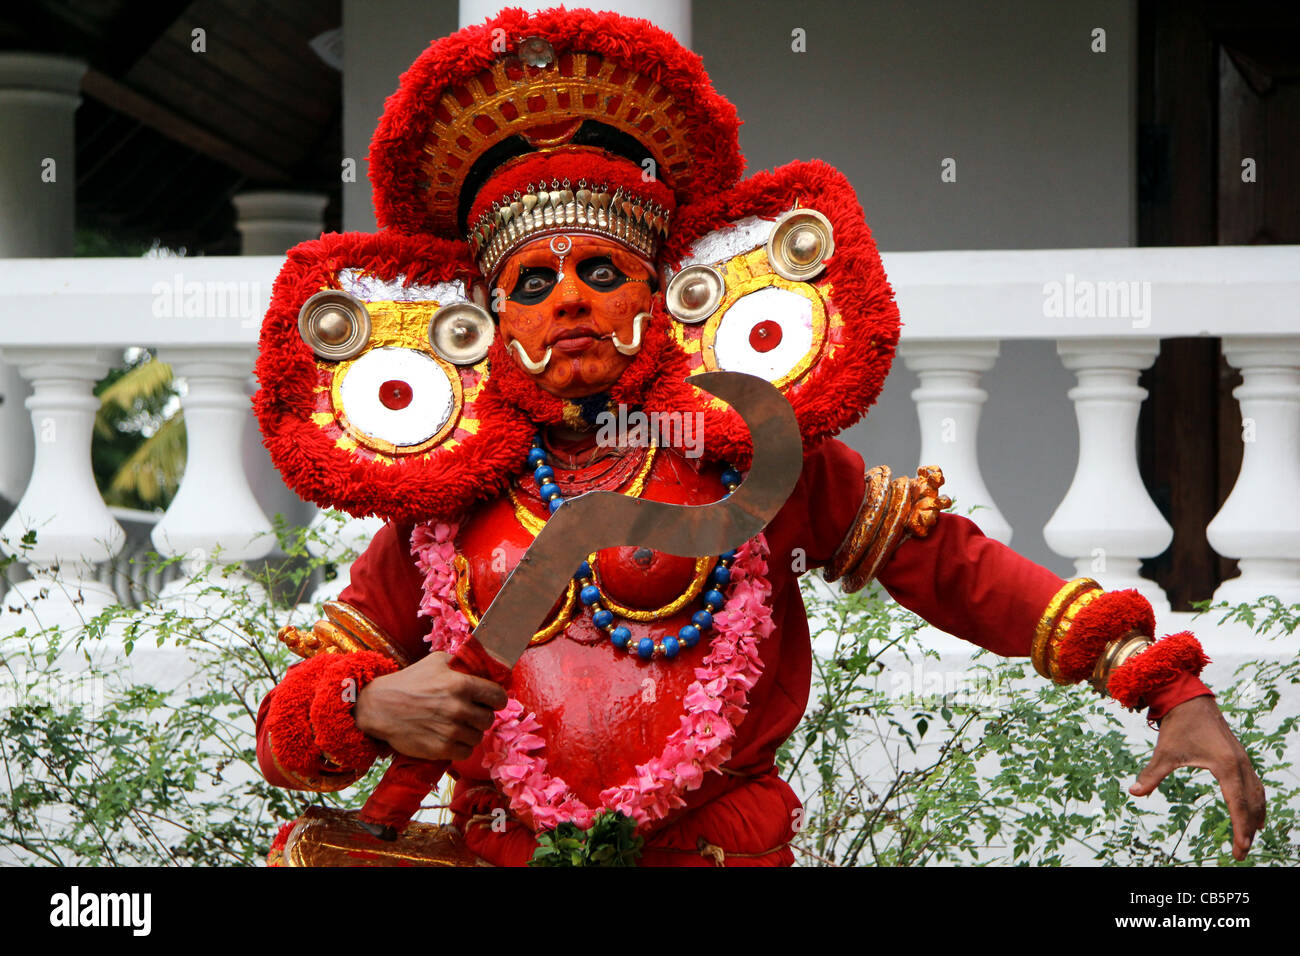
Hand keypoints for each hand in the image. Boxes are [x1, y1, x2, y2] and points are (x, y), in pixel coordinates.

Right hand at [353, 651, 507, 761]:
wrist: (379, 707)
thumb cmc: (409, 681)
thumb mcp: (437, 661)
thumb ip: (463, 664)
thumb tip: (485, 669)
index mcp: (461, 684)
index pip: (498, 697)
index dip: (497, 699)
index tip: (491, 701)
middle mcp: (459, 709)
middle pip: (489, 719)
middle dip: (482, 715)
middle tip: (470, 713)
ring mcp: (450, 731)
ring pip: (478, 737)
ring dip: (471, 732)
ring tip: (458, 725)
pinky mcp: (440, 749)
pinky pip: (466, 752)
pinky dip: (461, 747)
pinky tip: (451, 738)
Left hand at [1129, 695, 1265, 860]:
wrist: (1189, 699)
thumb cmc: (1178, 725)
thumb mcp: (1164, 753)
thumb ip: (1151, 775)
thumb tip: (1134, 792)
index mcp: (1226, 766)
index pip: (1238, 805)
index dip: (1239, 829)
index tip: (1240, 849)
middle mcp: (1240, 764)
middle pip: (1252, 804)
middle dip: (1248, 829)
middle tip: (1242, 853)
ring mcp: (1243, 759)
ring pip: (1257, 794)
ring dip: (1256, 816)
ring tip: (1251, 836)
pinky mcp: (1240, 756)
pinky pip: (1254, 783)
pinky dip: (1256, 800)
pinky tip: (1253, 811)